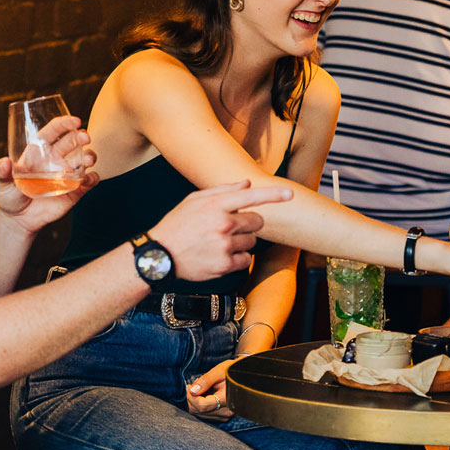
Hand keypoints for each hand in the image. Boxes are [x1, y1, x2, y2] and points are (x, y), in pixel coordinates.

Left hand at [0, 117, 97, 230]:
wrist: (20, 219)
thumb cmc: (9, 195)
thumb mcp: (0, 182)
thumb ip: (0, 172)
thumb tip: (4, 162)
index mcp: (39, 151)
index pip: (53, 131)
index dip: (64, 124)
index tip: (74, 121)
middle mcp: (56, 159)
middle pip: (72, 142)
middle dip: (80, 137)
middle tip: (85, 137)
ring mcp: (67, 173)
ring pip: (84, 159)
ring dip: (90, 156)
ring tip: (88, 161)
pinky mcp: (75, 189)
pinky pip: (89, 181)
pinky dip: (93, 178)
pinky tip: (88, 180)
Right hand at [151, 180, 292, 281]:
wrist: (159, 255)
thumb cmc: (177, 225)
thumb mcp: (194, 200)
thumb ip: (222, 191)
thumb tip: (247, 184)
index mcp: (216, 205)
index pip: (251, 197)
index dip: (273, 196)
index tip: (290, 194)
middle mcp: (222, 224)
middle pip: (257, 222)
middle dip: (249, 224)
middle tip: (231, 228)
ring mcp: (224, 245)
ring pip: (252, 242)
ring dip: (242, 242)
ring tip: (220, 243)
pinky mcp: (224, 265)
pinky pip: (246, 260)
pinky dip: (238, 258)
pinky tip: (221, 256)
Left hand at [186, 359, 234, 420]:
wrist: (245, 376)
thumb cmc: (233, 370)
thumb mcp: (219, 371)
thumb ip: (205, 381)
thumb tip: (192, 390)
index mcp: (227, 400)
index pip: (201, 406)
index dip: (191, 396)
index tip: (189, 386)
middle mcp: (226, 411)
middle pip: (198, 411)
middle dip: (191, 398)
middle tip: (194, 385)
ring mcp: (225, 415)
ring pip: (199, 414)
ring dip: (196, 401)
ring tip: (201, 389)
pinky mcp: (223, 416)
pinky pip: (204, 414)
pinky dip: (200, 405)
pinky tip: (205, 395)